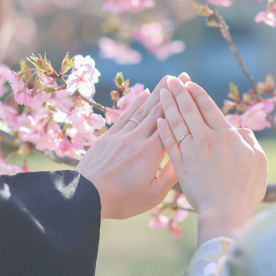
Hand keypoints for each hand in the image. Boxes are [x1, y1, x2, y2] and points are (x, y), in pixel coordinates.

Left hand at [77, 74, 188, 219]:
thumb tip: (186, 157)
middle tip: (181, 76)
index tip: (190, 91)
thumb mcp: (153, 195)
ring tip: (166, 78)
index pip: (171, 123)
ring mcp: (121, 136)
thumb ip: (171, 174)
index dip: (181, 105)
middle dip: (170, 92)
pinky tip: (142, 95)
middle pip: (157, 110)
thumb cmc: (122, 200)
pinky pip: (125, 116)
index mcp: (151, 152)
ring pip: (142, 110)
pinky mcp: (108, 137)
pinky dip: (135, 104)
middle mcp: (137, 139)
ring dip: (155, 93)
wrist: (85, 197)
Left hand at [156, 77, 266, 245]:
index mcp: (225, 135)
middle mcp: (206, 139)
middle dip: (180, 92)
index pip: (208, 108)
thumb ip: (248, 140)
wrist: (225, 212)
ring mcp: (191, 152)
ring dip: (168, 105)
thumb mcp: (258, 161)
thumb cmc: (246, 190)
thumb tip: (238, 129)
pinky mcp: (180, 166)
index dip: (198, 93)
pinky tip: (158, 119)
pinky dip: (163, 129)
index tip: (190, 82)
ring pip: (176, 122)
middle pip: (189, 110)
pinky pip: (169, 143)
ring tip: (163, 91)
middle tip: (172, 79)